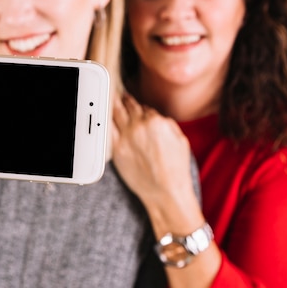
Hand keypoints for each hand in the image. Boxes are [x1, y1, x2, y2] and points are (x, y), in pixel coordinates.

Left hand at [112, 93, 199, 223]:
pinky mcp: (117, 149)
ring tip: (111, 100)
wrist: (165, 192)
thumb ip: (168, 124)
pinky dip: (107, 121)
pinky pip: (108, 129)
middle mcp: (140, 126)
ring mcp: (126, 136)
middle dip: (125, 100)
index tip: (137, 105)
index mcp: (156, 121)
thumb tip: (158, 118)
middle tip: (121, 96)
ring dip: (114, 105)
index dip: (141, 107)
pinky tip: (105, 118)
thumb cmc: (176, 169)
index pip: (145, 108)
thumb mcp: (181, 140)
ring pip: (116, 113)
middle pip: (129, 106)